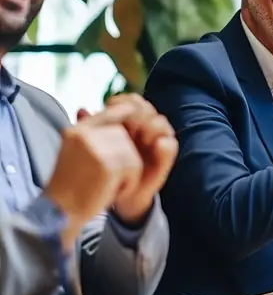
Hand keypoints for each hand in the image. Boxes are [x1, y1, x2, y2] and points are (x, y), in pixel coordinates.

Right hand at [45, 106, 145, 251]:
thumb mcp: (77, 154)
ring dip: (127, 172)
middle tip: (107, 177)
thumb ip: (95, 136)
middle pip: (123, 135)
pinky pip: (133, 168)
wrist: (59, 215)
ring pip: (131, 153)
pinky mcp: (107, 165)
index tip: (127, 139)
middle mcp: (84, 134)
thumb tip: (120, 113)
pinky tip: (111, 192)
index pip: (110, 113)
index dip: (124, 123)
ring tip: (107, 185)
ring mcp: (95, 148)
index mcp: (77, 130)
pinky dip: (128, 183)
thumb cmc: (70, 188)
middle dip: (124, 157)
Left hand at [78, 94, 177, 224]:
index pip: (131, 100)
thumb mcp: (96, 147)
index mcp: (129, 120)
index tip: (108, 109)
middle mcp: (145, 127)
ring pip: (160, 121)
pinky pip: (169, 143)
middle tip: (123, 124)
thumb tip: (82, 110)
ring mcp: (156, 140)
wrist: (120, 194)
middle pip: (147, 107)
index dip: (122, 101)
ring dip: (149, 126)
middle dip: (136, 113)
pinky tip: (151, 146)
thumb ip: (91, 128)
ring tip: (135, 137)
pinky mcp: (165, 156)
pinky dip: (161, 143)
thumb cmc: (106, 169)